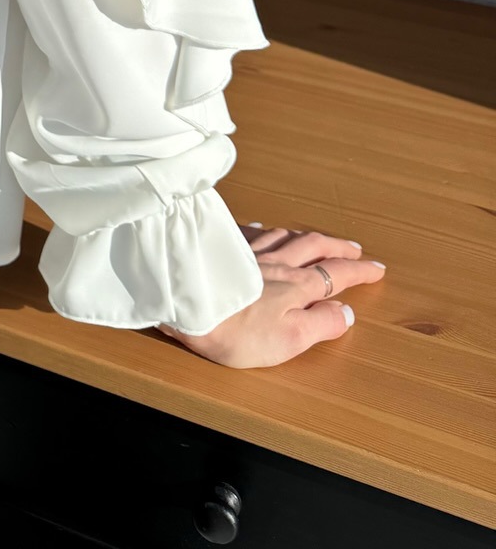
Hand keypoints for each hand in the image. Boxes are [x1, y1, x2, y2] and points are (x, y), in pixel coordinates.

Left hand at [154, 221, 386, 367]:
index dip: (360, 272)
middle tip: (355, 248)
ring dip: (306, 236)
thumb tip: (346, 311)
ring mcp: (250, 253)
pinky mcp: (224, 250)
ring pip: (284, 236)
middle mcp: (278, 263)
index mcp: (298, 286)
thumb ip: (321, 324)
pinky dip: (263, 230)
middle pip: (314, 246)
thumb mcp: (291, 338)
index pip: (337, 275)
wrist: (189, 307)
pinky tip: (259, 228)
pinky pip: (249, 233)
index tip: (378, 269)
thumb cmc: (240, 331)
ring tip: (317, 237)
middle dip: (339, 247)